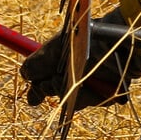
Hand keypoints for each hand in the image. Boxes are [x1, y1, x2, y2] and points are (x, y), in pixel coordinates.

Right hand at [20, 8, 140, 110]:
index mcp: (61, 59)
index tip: (33, 99)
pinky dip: (90, 96)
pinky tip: (95, 86)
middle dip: (51, 89)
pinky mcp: (106, 91)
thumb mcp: (56, 48)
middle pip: (55, 92)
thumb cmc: (84, 38)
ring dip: (72, 93)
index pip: (43, 79)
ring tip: (78, 80)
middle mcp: (74, 71)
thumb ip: (38, 62)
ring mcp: (90, 82)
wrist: (116, 40)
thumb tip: (24, 75)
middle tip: (55, 81)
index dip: (37, 90)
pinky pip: (92, 101)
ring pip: (72, 101)